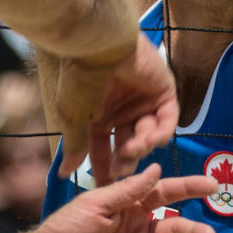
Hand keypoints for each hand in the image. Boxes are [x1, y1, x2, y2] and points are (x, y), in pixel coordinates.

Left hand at [29, 164, 216, 232]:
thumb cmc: (66, 228)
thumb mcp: (95, 203)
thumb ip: (128, 190)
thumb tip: (158, 169)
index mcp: (130, 205)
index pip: (165, 194)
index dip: (189, 189)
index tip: (213, 186)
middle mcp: (136, 228)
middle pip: (174, 228)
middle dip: (193, 231)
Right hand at [55, 34, 178, 185]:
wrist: (99, 46)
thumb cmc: (81, 80)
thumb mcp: (74, 116)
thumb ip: (76, 145)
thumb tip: (65, 173)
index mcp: (98, 113)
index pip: (102, 147)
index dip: (102, 167)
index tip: (101, 186)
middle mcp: (122, 109)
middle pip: (127, 145)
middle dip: (124, 161)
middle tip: (120, 173)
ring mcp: (144, 101)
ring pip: (148, 136)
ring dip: (140, 148)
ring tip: (130, 149)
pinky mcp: (163, 92)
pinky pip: (167, 121)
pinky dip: (159, 134)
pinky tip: (148, 139)